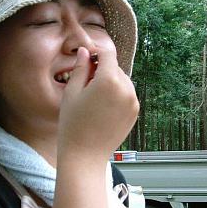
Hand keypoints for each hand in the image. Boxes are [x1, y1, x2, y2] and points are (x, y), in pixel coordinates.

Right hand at [58, 47, 138, 162]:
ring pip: (122, 80)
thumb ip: (80, 69)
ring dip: (110, 82)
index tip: (86, 58)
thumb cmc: (73, 125)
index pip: (107, 54)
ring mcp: (133, 102)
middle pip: (115, 67)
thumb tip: (85, 52)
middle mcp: (126, 89)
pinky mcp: (135, 113)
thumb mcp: (71, 93)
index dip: (95, 53)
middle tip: (84, 84)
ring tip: (93, 99)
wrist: (85, 156)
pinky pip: (127, 94)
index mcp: (109, 80)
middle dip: (101, 70)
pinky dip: (116, 95)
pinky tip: (102, 108)